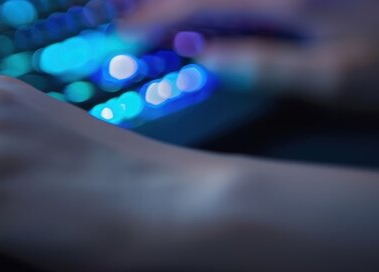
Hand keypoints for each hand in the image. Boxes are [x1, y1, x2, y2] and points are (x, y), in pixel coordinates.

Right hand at [120, 0, 378, 107]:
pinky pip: (250, 1)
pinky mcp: (308, 2)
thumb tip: (203, 58)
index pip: (203, 5)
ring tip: (160, 11)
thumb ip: (264, 66)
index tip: (122, 35)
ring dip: (193, 1)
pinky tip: (217, 17)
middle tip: (129, 15)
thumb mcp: (334, 78)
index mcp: (286, 0)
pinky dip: (224, 6)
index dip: (157, 19)